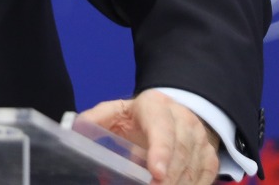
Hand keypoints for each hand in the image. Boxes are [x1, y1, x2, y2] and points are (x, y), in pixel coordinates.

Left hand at [78, 89, 220, 184]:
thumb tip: (74, 129)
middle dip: (170, 177)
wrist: (169, 114)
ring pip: (195, 165)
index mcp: (155, 106)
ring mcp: (199, 137)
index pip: (161, 128)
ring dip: (180, 183)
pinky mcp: (209, 155)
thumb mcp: (114, 113)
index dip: (160, 152)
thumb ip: (94, 120)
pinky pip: (206, 175)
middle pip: (181, 151)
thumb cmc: (135, 118)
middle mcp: (183, 119)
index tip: (155, 174)